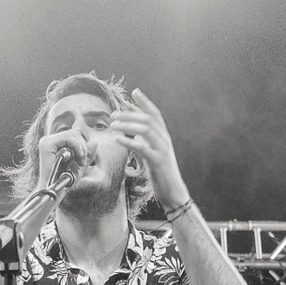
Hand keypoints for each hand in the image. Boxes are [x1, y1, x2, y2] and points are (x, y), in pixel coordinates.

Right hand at [37, 126, 90, 189]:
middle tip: (82, 162)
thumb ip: (87, 155)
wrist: (55, 191)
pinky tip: (78, 157)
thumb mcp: (80, 166)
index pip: (74, 134)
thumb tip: (94, 142)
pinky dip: (77, 146)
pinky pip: (68, 138)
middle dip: (83, 146)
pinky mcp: (47, 145)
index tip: (83, 158)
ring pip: (72, 134)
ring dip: (81, 148)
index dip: (83, 143)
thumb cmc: (65, 181)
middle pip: (74, 132)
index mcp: (55, 144)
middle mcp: (49, 140)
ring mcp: (47, 142)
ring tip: (80, 161)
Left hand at [112, 88, 189, 208]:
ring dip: (127, 125)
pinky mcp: (158, 162)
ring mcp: (162, 151)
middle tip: (113, 114)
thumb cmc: (161, 173)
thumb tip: (133, 129)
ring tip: (112, 125)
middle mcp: (165, 140)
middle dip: (129, 114)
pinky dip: (129, 142)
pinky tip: (117, 139)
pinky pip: (142, 148)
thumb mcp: (153, 153)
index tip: (135, 92)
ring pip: (146, 130)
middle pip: (148, 119)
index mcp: (164, 137)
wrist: (173, 192)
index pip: (156, 114)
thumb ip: (145, 141)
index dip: (146, 102)